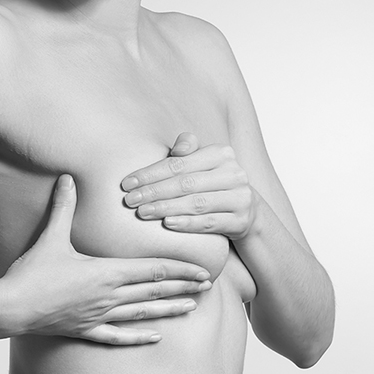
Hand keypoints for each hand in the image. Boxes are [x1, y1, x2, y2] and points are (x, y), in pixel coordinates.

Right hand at [0, 174, 213, 344]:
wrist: (10, 307)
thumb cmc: (31, 274)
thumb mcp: (51, 237)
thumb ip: (64, 207)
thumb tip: (67, 178)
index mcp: (106, 272)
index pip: (153, 269)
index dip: (180, 269)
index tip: (202, 269)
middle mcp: (108, 295)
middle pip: (154, 290)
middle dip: (183, 287)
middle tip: (207, 285)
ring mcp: (99, 315)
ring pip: (142, 312)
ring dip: (168, 309)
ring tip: (191, 306)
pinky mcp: (86, 330)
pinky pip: (118, 335)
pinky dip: (139, 336)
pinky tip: (156, 336)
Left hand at [121, 133, 258, 240]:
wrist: (246, 209)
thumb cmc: (211, 182)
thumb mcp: (201, 161)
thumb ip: (187, 149)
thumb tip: (176, 149)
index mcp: (221, 153)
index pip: (179, 163)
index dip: (151, 173)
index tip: (127, 183)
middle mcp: (234, 174)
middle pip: (186, 183)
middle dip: (154, 192)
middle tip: (130, 200)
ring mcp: (240, 198)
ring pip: (196, 204)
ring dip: (166, 208)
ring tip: (143, 212)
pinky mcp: (241, 221)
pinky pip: (209, 223)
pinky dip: (187, 224)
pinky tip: (167, 224)